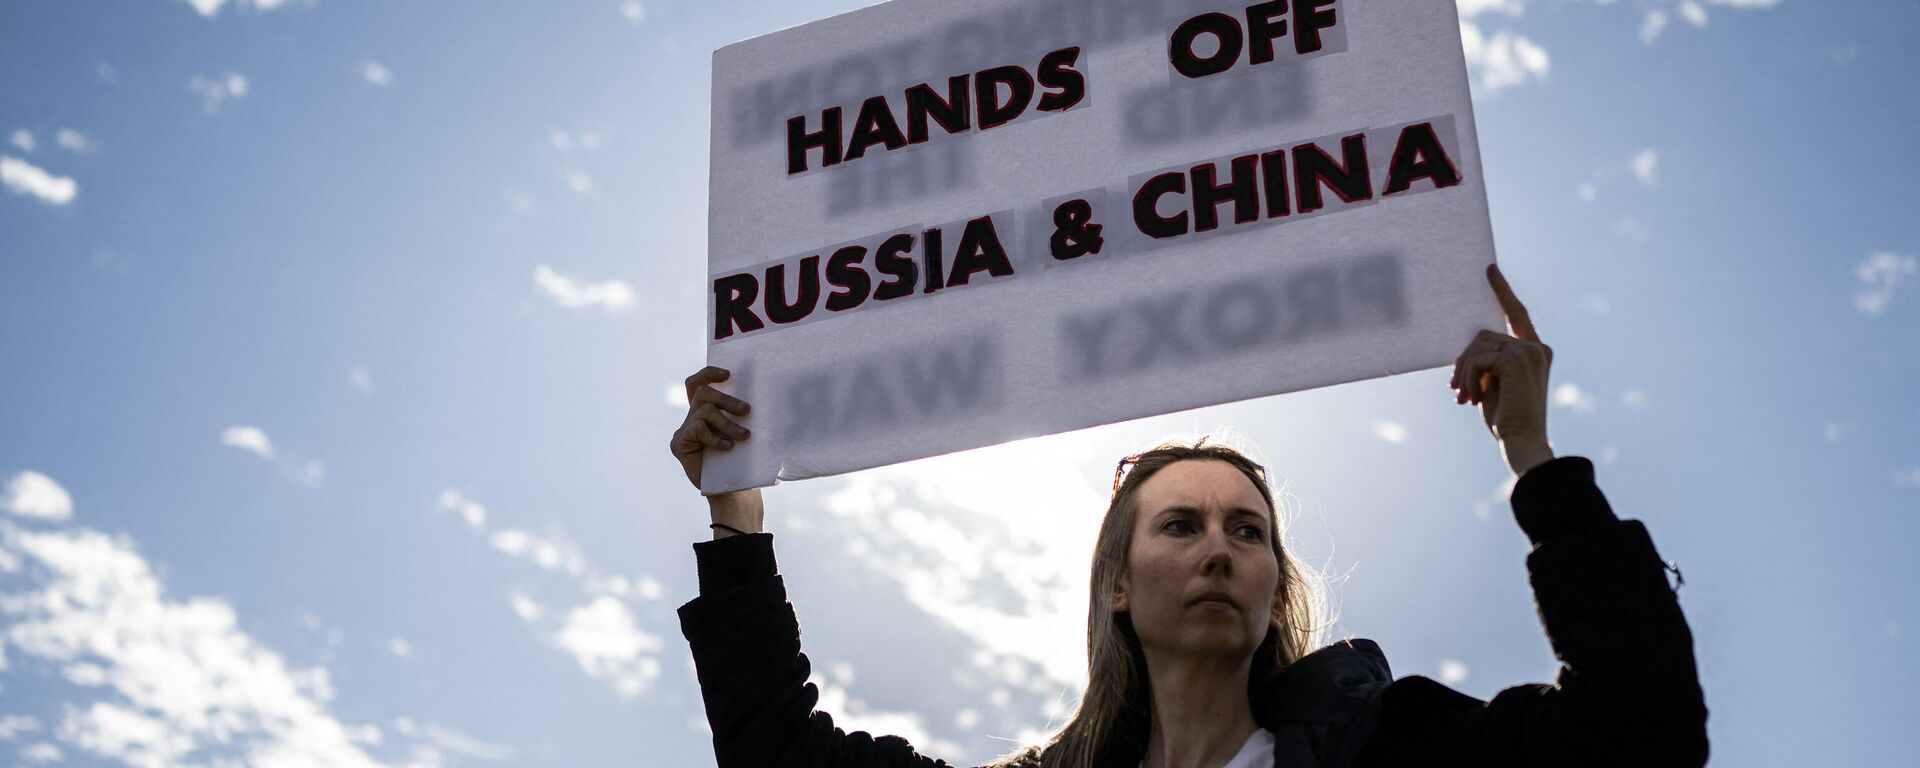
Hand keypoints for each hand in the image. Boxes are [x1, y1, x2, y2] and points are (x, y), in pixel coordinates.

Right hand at [670, 367, 763, 535]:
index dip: (709, 373)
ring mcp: (683, 431)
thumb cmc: (742, 460)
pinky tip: (727, 448)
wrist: (733, 491)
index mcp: (704, 412)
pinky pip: (699, 429)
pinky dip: (716, 437)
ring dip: (728, 422)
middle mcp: (691, 418)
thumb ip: (741, 414)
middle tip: (747, 410)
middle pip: (703, 393)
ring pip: (704, 410)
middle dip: (727, 399)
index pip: (697, 383)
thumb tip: (762, 392)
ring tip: (744, 436)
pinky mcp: (679, 444)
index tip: (728, 373)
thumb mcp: (743, 432)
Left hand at [1450, 264, 1554, 473]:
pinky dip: (1469, 378)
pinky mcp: (1517, 359)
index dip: (1502, 291)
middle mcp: (1536, 346)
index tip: (1489, 270)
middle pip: (1483, 334)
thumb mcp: (1494, 383)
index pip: (1515, 313)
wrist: (1522, 439)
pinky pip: (1477, 359)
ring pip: (1477, 345)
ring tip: (1465, 397)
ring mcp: (1529, 351)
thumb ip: (1488, 361)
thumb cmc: (1506, 417)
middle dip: (1464, 361)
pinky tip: (1473, 398)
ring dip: (1464, 373)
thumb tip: (1465, 351)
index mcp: (1535, 350)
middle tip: (1455, 388)